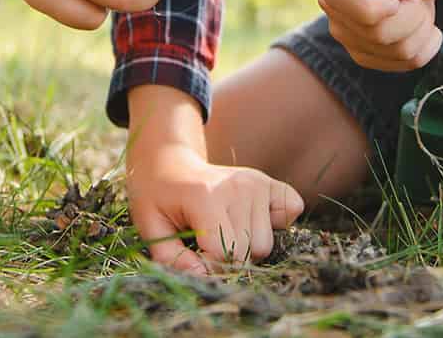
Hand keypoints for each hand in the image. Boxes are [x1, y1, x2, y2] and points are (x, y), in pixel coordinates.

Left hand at [128, 142, 302, 273]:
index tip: (194, 259)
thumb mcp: (151, 227)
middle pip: (248, 251)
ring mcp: (256, 182)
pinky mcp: (269, 182)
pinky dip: (275, 225)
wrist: (170, 163)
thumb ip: (172, 257)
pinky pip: (291, 212)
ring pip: (266, 244)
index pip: (223, 252)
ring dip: (246, 247)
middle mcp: (238, 186)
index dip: (208, 267)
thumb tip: (202, 278)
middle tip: (206, 244)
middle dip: (227, 260)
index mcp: (206, 196)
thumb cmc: (158, 197)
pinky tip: (248, 219)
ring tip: (223, 230)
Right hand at [319, 0, 441, 70]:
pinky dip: (426, 45)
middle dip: (412, 14)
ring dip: (421, 28)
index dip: (384, 6)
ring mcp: (350, 42)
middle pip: (380, 34)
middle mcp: (336, 17)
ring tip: (416, 8)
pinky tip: (422, 28)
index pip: (359, 11)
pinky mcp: (367, 58)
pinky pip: (408, 62)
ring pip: (398, 51)